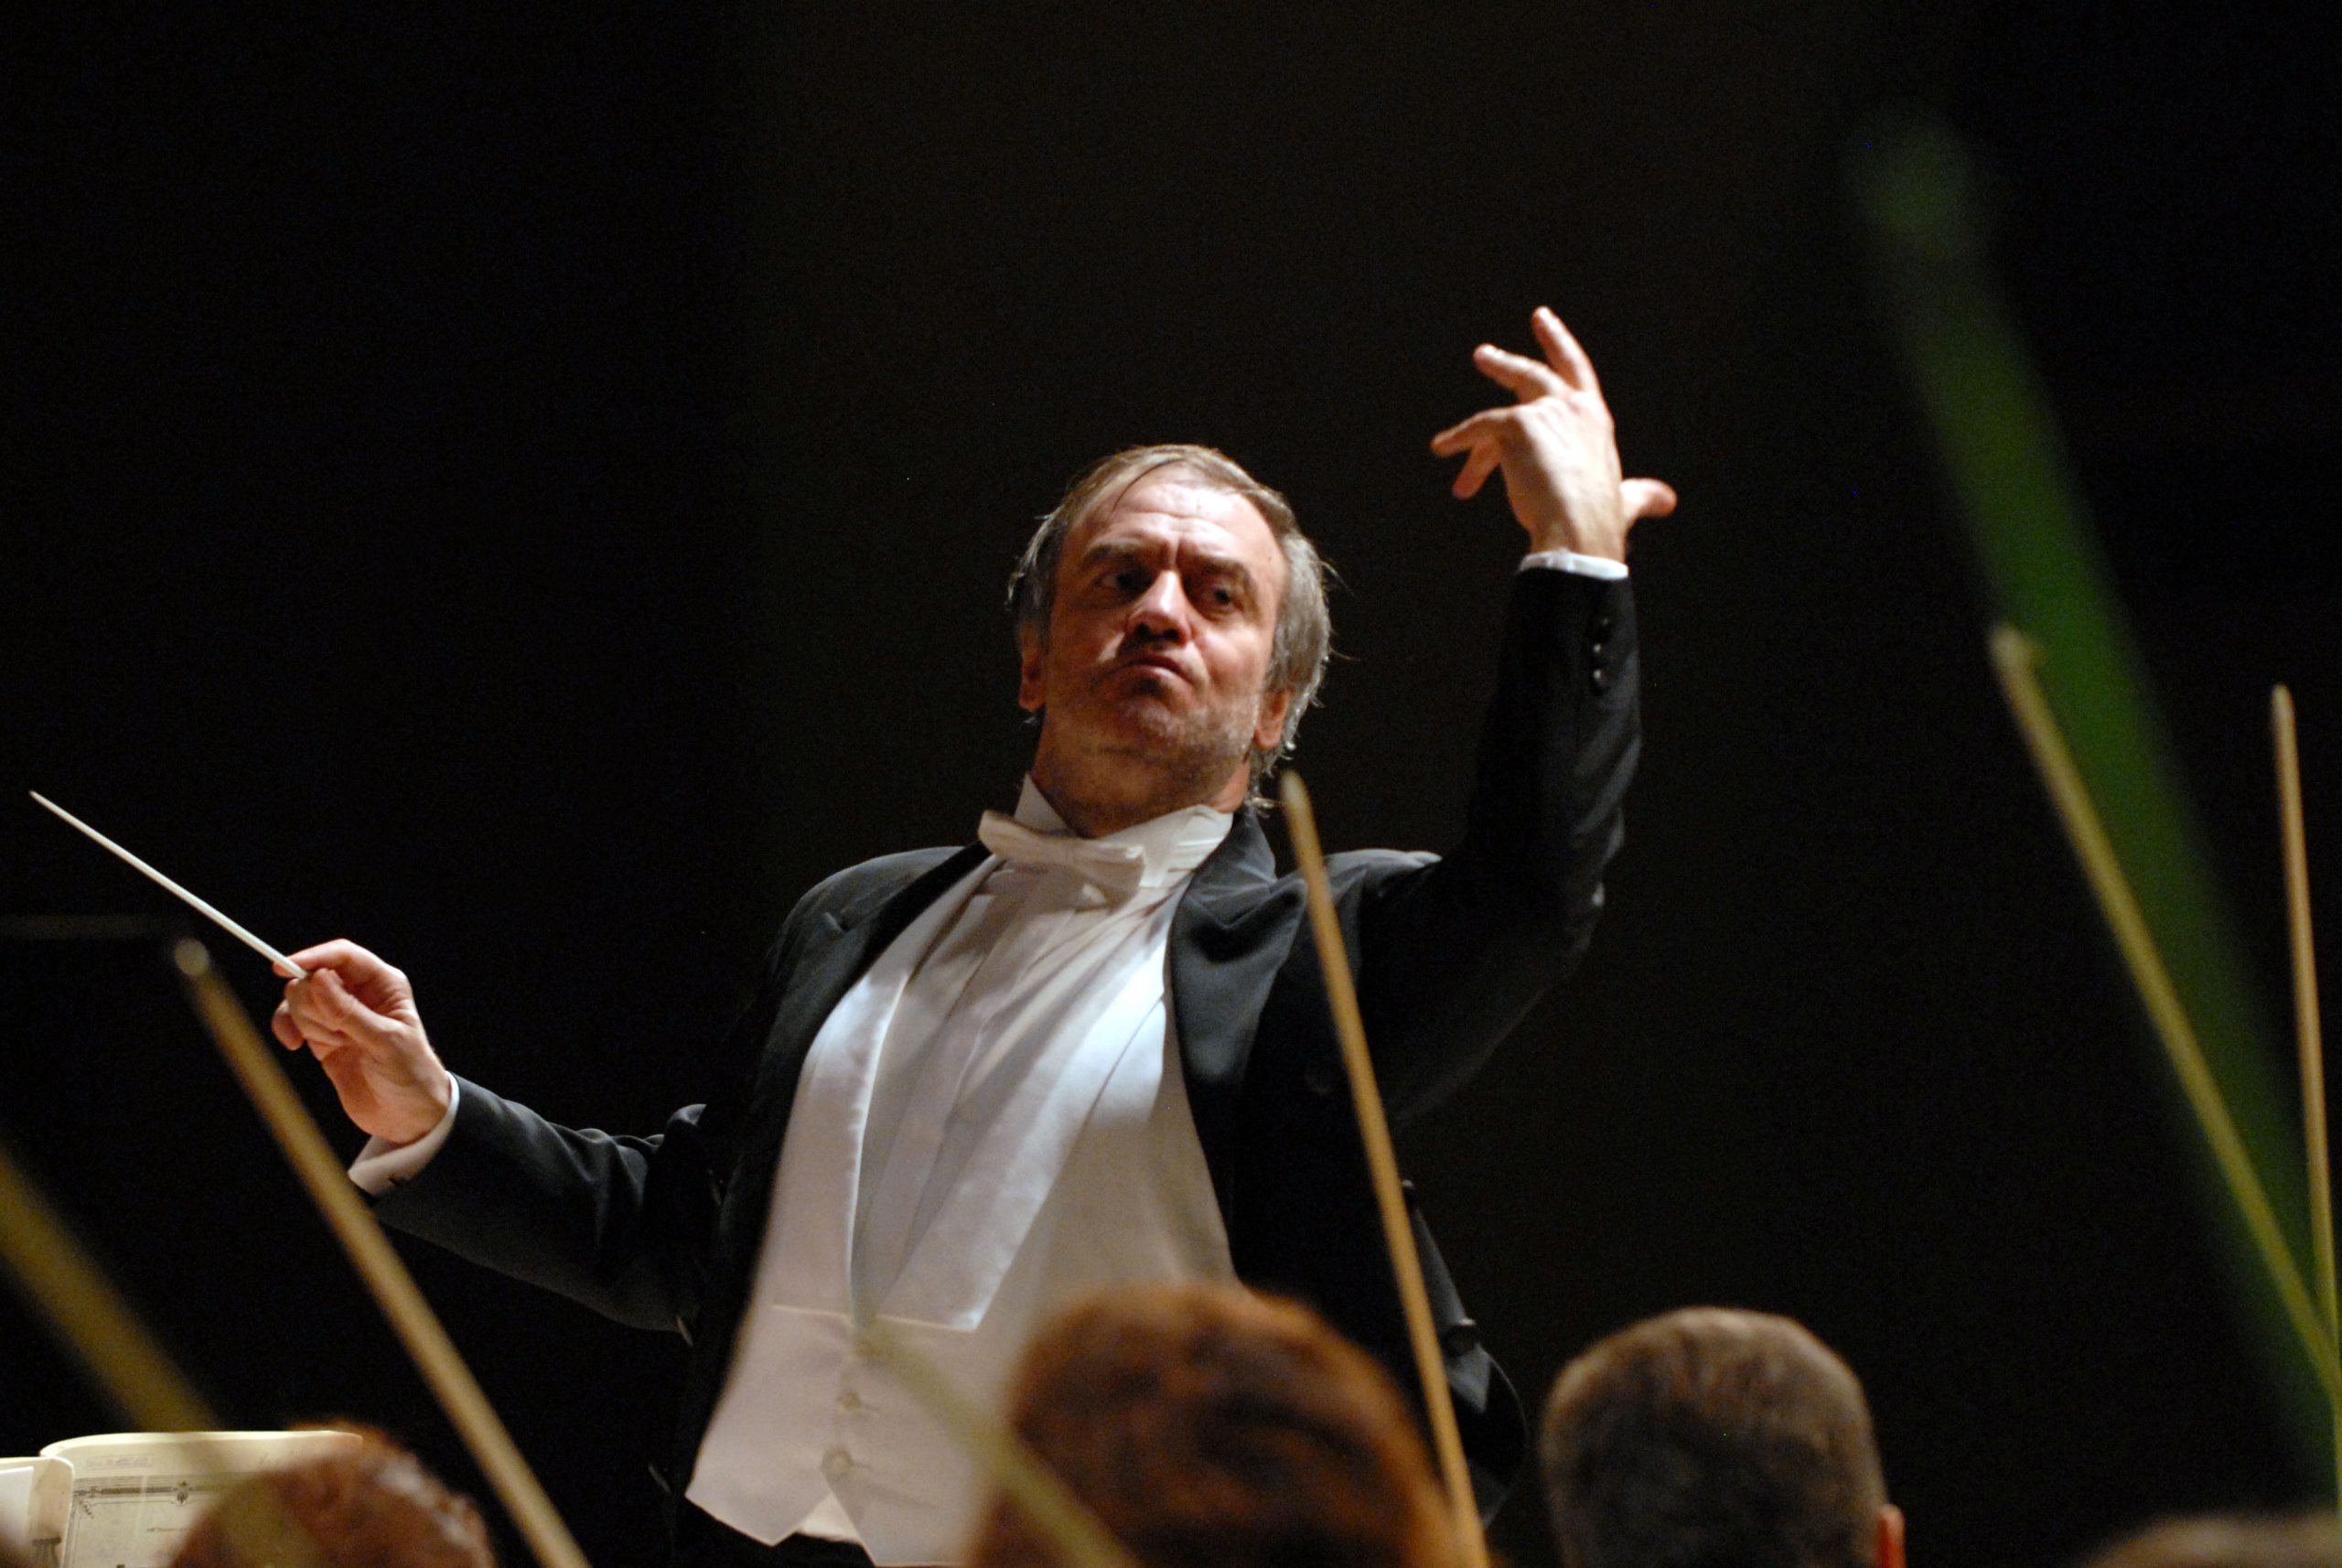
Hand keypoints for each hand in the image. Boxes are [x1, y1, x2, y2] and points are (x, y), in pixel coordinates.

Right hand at [273, 939, 452, 1145]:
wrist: (407, 1115)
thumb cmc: (410, 1073)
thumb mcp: (384, 1042)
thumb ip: (349, 1012)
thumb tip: (319, 978)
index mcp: (384, 984)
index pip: (343, 956)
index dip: (313, 957)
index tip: (284, 967)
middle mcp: (360, 993)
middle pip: (314, 976)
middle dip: (312, 1002)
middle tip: (334, 1032)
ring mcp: (339, 1014)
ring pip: (300, 999)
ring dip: (307, 1022)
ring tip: (336, 1045)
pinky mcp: (323, 1036)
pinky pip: (293, 1019)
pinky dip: (287, 1028)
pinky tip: (295, 1045)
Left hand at [1429, 306, 1676, 562]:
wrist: (1579, 529)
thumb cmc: (1601, 520)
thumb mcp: (1626, 499)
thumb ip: (1643, 494)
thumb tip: (1668, 500)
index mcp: (1595, 420)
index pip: (1577, 373)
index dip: (1560, 345)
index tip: (1544, 321)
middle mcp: (1573, 407)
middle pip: (1536, 373)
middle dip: (1508, 362)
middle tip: (1483, 355)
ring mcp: (1545, 411)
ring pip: (1501, 407)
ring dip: (1469, 423)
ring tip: (1445, 439)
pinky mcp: (1517, 424)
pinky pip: (1479, 428)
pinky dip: (1459, 439)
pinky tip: (1442, 448)